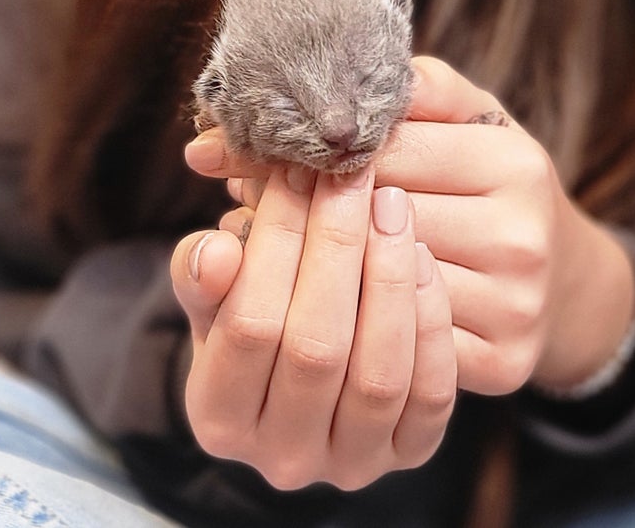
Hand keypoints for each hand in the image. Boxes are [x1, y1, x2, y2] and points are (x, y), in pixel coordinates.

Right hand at [170, 167, 456, 490]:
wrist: (311, 384)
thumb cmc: (256, 324)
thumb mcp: (215, 301)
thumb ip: (203, 276)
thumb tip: (215, 249)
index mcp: (219, 420)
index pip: (248, 325)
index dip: (275, 243)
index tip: (296, 171)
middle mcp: (283, 458)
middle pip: (316, 348)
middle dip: (336, 248)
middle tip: (351, 176)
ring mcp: (351, 464)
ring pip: (378, 373)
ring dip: (388, 277)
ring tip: (391, 204)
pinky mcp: (411, 453)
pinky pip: (431, 390)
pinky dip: (430, 320)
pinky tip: (422, 254)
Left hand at [186, 57, 634, 395]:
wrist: (564, 276)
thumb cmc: (491, 187)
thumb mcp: (466, 122)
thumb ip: (400, 90)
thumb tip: (290, 98)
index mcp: (512, 161)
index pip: (383, 150)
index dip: (299, 150)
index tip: (226, 152)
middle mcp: (520, 234)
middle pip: (374, 223)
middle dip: (299, 212)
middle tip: (240, 204)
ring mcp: (514, 303)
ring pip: (379, 289)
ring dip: (314, 273)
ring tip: (271, 254)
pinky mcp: (505, 360)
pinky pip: (404, 350)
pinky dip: (355, 330)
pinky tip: (325, 309)